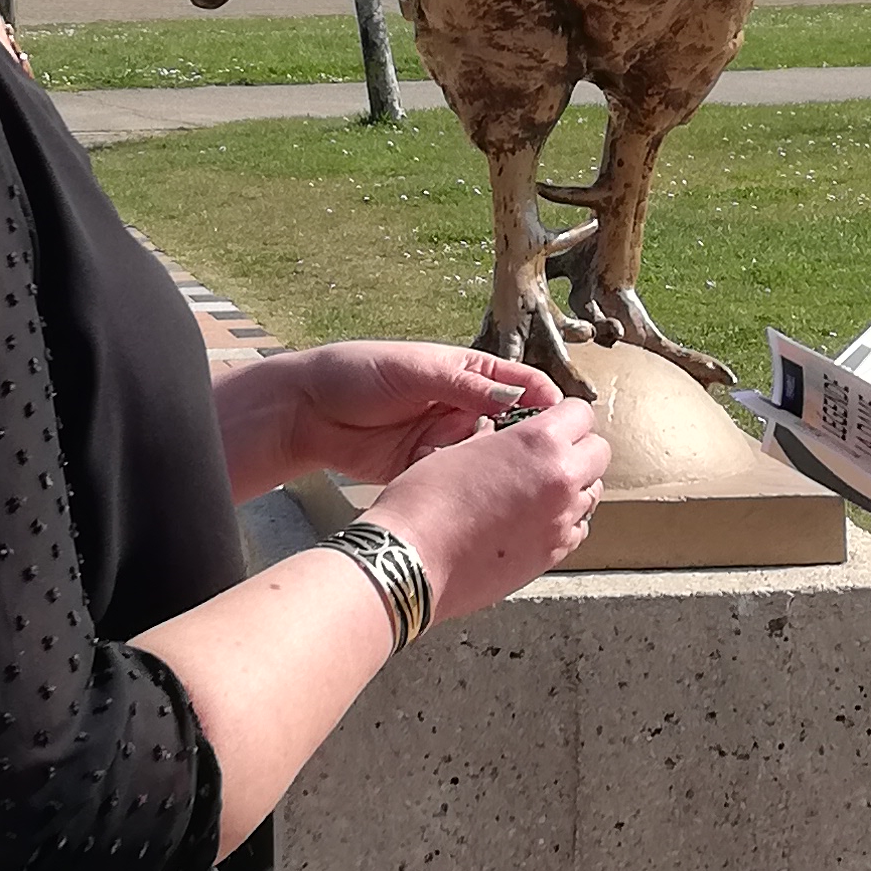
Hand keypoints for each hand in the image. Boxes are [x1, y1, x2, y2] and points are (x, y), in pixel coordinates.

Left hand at [220, 341, 552, 495]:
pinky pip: (456, 480)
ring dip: (491, 470)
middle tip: (538, 464)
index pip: (522, 385)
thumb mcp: (417, 372)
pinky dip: (464, 488)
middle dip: (524, 446)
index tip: (564, 423)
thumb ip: (465, 385)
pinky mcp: (427, 469)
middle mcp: (464, 407)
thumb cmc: (359, 374)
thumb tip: (517, 398)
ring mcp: (446, 441)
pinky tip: (472, 497)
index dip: (546, 403)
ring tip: (498, 481)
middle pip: (512, 428)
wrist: (307, 412)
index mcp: (469, 373)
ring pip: (486, 460)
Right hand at [368, 394, 612, 622]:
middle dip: (578, 449)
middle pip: (599, 452)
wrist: (413, 559)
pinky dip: (564, 520)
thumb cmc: (425, 502)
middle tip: (548, 455)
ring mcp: (562, 520)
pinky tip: (534, 520)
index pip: (581, 413)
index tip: (550, 422)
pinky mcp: (554, 554)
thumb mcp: (459, 448)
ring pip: (592, 492)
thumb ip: (496, 440)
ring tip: (537, 490)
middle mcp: (562, 480)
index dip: (564, 416)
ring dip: (573, 485)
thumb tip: (502, 437)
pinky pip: (578, 528)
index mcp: (540, 442)